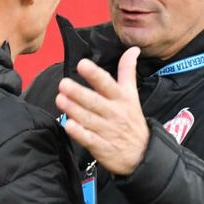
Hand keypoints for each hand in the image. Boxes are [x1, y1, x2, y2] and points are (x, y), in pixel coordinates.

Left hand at [56, 47, 149, 175]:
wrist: (142, 154)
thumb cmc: (132, 120)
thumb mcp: (133, 95)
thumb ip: (128, 71)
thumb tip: (133, 49)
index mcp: (121, 98)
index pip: (107, 83)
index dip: (94, 74)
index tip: (82, 64)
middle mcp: (114, 113)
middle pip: (94, 101)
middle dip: (78, 93)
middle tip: (63, 84)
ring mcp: (107, 131)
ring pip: (88, 118)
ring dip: (73, 109)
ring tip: (60, 99)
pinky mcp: (101, 147)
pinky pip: (88, 138)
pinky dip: (79, 132)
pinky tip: (68, 124)